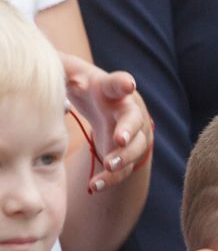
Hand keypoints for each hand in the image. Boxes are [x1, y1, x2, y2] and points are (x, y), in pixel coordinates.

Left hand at [62, 56, 150, 191]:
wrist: (107, 106)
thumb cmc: (87, 87)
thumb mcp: (71, 73)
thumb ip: (60, 67)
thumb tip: (48, 64)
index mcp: (112, 90)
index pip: (118, 83)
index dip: (123, 83)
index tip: (128, 84)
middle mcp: (128, 111)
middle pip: (134, 120)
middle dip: (128, 129)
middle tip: (119, 140)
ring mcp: (133, 135)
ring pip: (135, 148)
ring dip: (124, 158)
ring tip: (108, 167)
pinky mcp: (127, 154)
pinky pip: (124, 170)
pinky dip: (111, 179)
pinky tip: (94, 186)